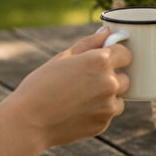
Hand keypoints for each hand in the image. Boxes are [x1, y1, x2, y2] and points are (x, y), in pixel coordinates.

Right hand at [0, 29, 132, 155]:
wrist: (28, 121)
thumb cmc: (41, 85)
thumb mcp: (63, 58)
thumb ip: (89, 43)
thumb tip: (107, 32)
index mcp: (100, 61)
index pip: (127, 54)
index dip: (117, 56)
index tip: (108, 59)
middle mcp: (109, 83)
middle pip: (127, 77)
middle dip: (113, 77)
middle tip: (88, 80)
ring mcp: (108, 105)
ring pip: (120, 97)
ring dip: (109, 96)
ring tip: (82, 97)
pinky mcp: (103, 123)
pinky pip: (109, 113)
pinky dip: (99, 111)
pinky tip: (78, 110)